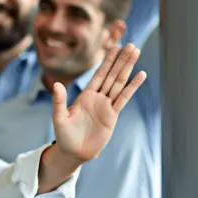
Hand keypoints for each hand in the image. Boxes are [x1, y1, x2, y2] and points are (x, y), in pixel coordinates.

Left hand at [49, 44, 144, 164]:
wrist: (74, 152)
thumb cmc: (64, 135)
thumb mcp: (59, 117)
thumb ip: (59, 101)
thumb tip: (56, 84)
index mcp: (85, 95)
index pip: (99, 74)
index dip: (107, 61)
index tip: (115, 47)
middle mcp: (98, 98)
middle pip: (112, 75)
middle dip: (121, 60)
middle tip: (132, 45)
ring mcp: (106, 106)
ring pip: (119, 83)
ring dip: (128, 69)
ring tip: (137, 54)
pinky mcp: (112, 116)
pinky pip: (123, 99)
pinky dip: (132, 87)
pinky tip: (140, 75)